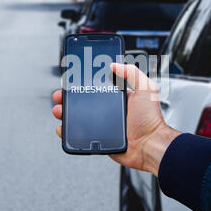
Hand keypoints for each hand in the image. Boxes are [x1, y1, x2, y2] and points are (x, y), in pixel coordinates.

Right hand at [52, 63, 180, 176]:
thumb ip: (132, 73)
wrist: (150, 146)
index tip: (72, 80)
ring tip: (58, 110)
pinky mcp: (100, 139)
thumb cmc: (151, 120)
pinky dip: (69, 131)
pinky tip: (62, 127)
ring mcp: (104, 125)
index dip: (83, 84)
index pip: (97, 87)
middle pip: (84, 102)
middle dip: (69, 98)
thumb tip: (115, 64)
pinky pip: (81, 135)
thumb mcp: (146, 89)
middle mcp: (110, 111)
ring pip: (79, 117)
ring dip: (66, 113)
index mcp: (119, 98)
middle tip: (60, 96)